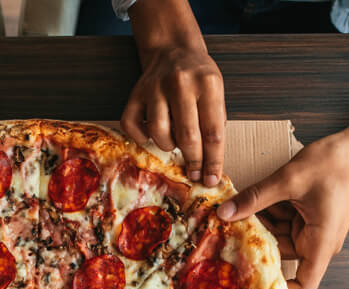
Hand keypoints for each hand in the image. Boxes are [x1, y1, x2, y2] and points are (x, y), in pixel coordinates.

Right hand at [122, 44, 224, 184]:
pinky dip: (141, 138)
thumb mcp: (216, 93)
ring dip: (168, 146)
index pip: (213, 132)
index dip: (213, 161)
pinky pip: (132, 127)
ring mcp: (154, 88)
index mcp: (208, 83)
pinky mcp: (135, 94)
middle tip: (194, 173)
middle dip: (192, 161)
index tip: (211, 178)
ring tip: (174, 142)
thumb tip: (209, 165)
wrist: (173, 50)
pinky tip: (151, 134)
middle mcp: (180, 83)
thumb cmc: (198, 77)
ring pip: (159, 133)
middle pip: (188, 136)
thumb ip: (214, 124)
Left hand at [215, 131, 348, 288]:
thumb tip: (224, 213)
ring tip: (237, 211)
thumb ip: (256, 198)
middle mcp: (318, 241)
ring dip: (260, 225)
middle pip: (281, 256)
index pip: (305, 284)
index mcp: (321, 242)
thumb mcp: (289, 180)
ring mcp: (313, 229)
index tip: (253, 286)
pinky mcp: (308, 218)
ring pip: (278, 237)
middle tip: (228, 234)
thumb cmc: (336, 164)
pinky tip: (252, 201)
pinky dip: (269, 213)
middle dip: (257, 245)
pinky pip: (283, 223)